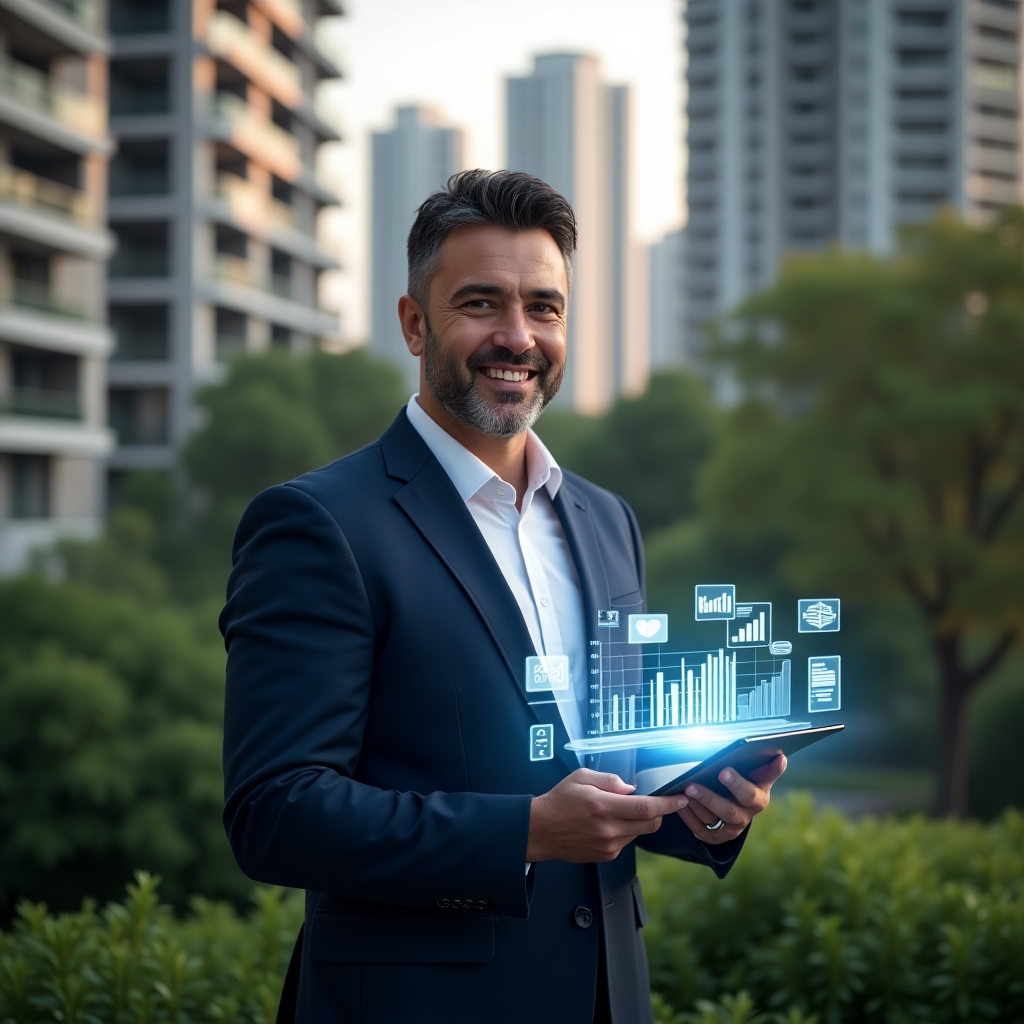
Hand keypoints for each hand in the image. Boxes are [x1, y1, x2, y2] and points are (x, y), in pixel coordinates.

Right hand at [527, 769, 687, 862]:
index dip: (668, 804)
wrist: (541, 830)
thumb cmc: (559, 801)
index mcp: (603, 806)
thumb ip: (610, 780)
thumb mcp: (581, 777)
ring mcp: (608, 845)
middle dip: (661, 813)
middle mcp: (608, 829)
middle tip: (661, 803)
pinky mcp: (607, 855)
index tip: (680, 798)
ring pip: (640, 832)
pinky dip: (627, 830)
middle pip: (650, 824)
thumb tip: (631, 789)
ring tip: (622, 810)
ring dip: (641, 821)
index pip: (646, 808)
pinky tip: (611, 823)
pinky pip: (627, 841)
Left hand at [676, 754, 786, 844]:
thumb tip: (779, 756)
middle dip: (712, 797)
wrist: (741, 806)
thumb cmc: (748, 783)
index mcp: (758, 798)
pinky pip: (702, 830)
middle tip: (689, 784)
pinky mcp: (718, 837)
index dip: (738, 784)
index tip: (725, 770)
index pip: (751, 793)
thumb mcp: (759, 775)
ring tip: (687, 790)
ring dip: (699, 804)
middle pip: (730, 810)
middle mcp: (746, 816)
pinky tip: (681, 803)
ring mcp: (732, 828)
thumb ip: (767, 767)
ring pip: (714, 819)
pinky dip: (690, 817)